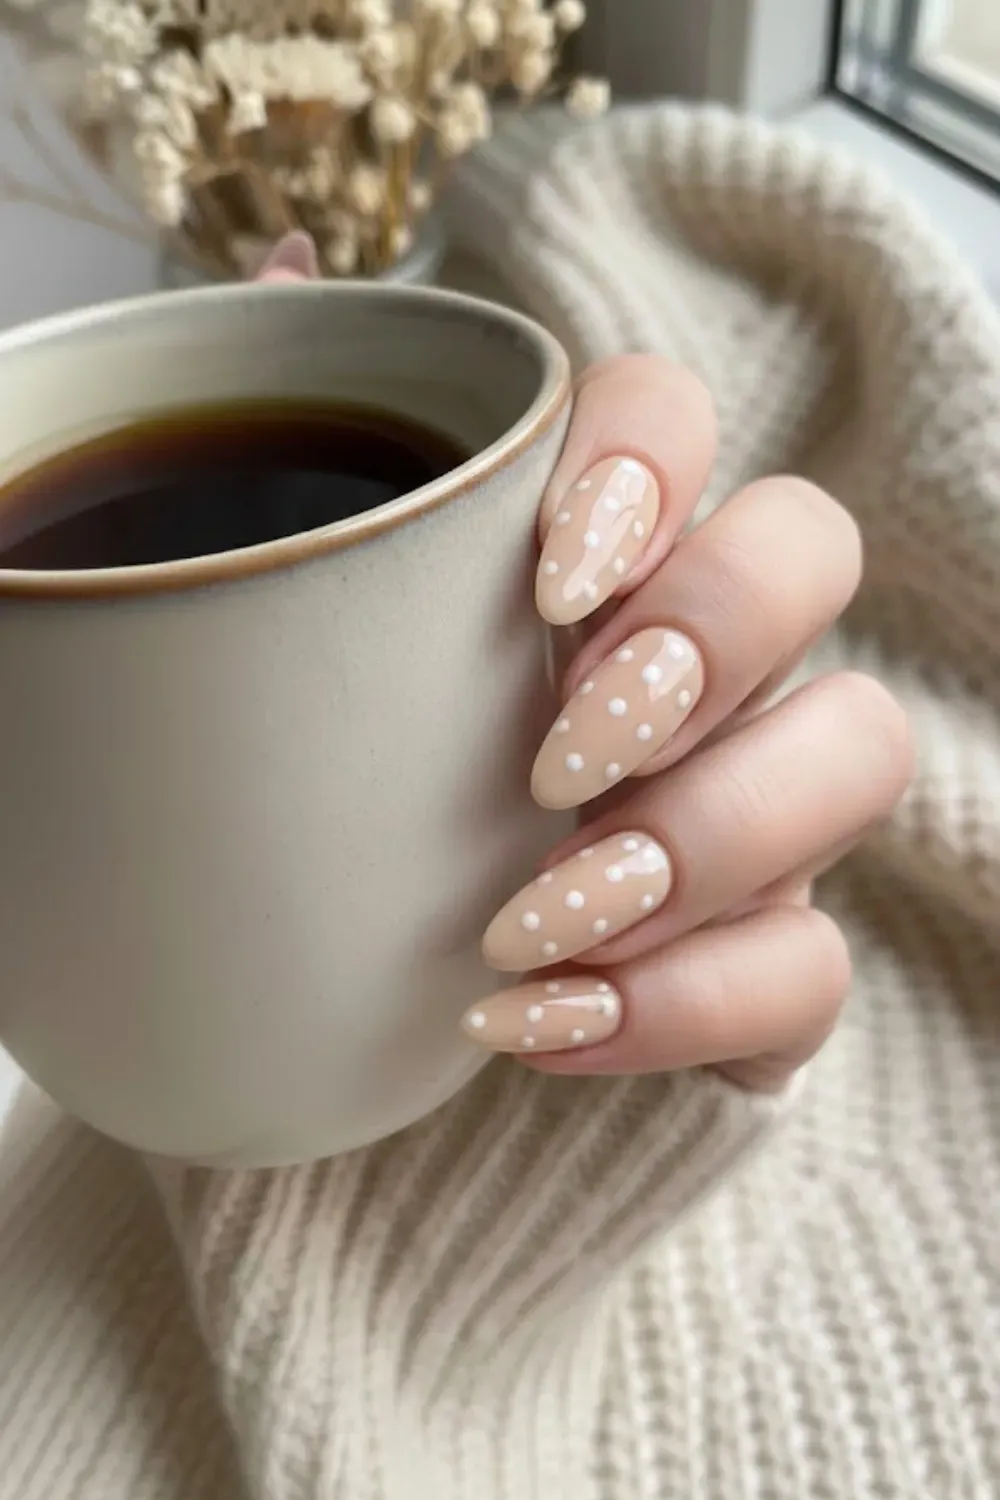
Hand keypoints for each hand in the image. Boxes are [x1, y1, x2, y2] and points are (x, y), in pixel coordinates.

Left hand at [257, 233, 912, 1093]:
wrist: (359, 999)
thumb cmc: (345, 792)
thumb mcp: (297, 637)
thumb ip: (305, 477)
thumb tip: (281, 283)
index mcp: (591, 550)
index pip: (675, 416)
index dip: (644, 468)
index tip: (544, 582)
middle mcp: (707, 651)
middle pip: (807, 555)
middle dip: (707, 641)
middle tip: (554, 757)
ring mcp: (760, 797)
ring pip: (857, 751)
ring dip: (709, 838)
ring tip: (530, 921)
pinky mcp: (771, 950)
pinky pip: (812, 968)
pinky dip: (686, 1007)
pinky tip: (537, 1025)